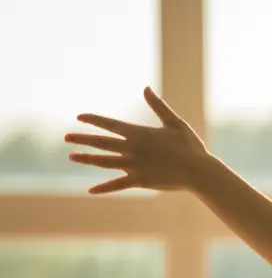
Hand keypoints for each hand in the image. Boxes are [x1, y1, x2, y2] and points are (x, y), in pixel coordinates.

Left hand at [65, 87, 209, 193]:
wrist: (199, 172)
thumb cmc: (190, 146)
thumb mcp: (175, 123)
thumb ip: (158, 106)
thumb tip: (146, 88)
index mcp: (139, 134)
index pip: (110, 125)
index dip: (93, 120)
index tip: (79, 117)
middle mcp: (132, 149)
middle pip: (101, 143)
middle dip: (82, 139)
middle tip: (66, 138)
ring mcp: (134, 166)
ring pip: (104, 162)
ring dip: (87, 159)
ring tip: (72, 157)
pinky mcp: (140, 181)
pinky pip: (117, 184)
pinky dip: (104, 187)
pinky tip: (91, 190)